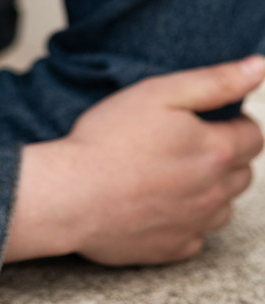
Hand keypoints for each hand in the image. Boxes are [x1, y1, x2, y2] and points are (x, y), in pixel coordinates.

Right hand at [5, 55, 264, 266]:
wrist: (72, 194)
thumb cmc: (110, 138)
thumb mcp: (159, 92)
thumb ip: (215, 81)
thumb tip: (258, 68)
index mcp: (217, 152)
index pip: (254, 136)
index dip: (234, 120)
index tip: (203, 116)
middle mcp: (215, 193)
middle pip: (243, 172)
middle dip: (225, 154)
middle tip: (181, 139)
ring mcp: (195, 225)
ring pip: (223, 205)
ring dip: (209, 187)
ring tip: (167, 169)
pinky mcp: (174, 250)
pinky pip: (197, 234)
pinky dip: (186, 218)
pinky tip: (156, 200)